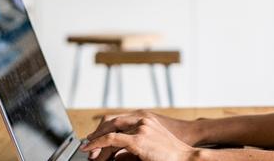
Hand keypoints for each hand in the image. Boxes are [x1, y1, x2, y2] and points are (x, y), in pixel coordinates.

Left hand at [82, 113, 196, 160]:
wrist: (186, 156)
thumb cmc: (171, 153)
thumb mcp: (151, 144)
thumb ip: (134, 144)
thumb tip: (117, 154)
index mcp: (146, 118)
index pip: (118, 118)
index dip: (104, 127)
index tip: (95, 137)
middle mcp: (142, 119)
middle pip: (111, 120)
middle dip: (97, 133)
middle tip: (88, 144)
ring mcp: (141, 128)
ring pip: (110, 130)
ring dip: (97, 141)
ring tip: (89, 152)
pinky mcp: (139, 140)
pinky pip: (112, 140)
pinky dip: (99, 144)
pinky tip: (92, 151)